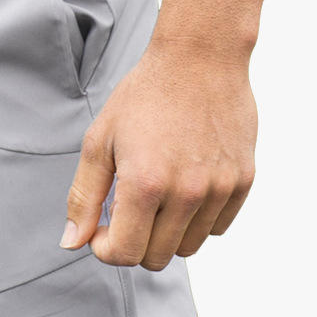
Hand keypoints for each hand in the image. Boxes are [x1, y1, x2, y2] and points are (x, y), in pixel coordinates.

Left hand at [60, 39, 256, 269]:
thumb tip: (73, 242)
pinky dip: (196, 219)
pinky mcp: (243, 181)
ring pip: (189, 247)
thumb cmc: (144, 96)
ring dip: (165, 232)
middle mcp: (187, 193)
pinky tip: (182, 186)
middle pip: (157, 258)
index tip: (101, 228)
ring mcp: (219, 189)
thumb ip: (83, 197)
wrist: (199, 58)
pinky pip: (217, 227)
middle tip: (125, 209)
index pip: (125, 254)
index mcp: (145, 184)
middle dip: (133, 242)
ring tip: (155, 194)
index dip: (106, 249)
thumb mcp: (99, 142)